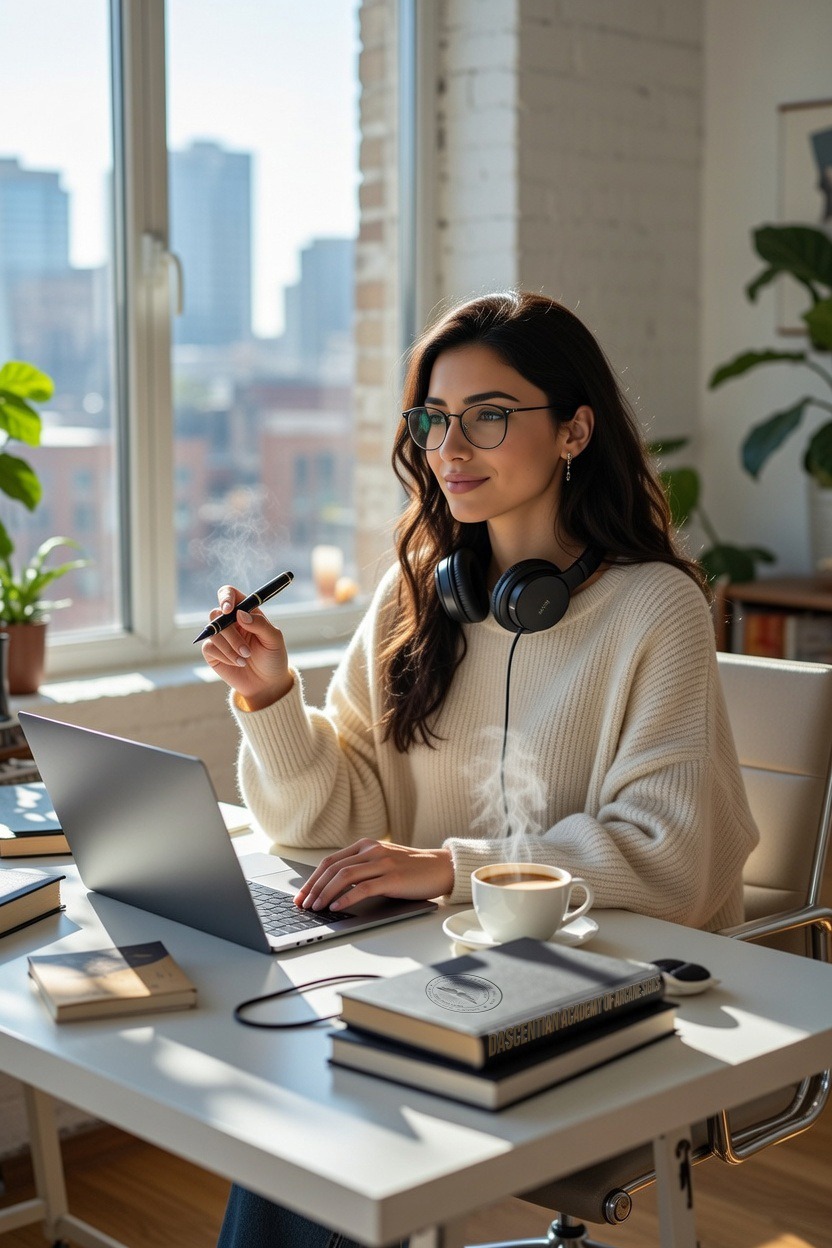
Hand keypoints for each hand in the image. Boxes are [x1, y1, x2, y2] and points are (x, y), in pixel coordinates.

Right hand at [200, 584, 293, 709]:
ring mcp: (220, 636)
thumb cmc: (273, 658)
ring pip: (212, 632)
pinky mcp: (212, 652)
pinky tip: (238, 663)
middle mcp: (230, 621)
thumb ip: (260, 624)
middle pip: (216, 614)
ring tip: (246, 659)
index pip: (229, 594)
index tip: (228, 610)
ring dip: (230, 647)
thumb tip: (240, 613)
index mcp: (246, 612)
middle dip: (231, 634)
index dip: (225, 598)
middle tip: (246, 650)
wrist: (266, 684)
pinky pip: (209, 647)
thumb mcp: (274, 639)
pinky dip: (225, 656)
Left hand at [295, 839, 454, 910]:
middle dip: (314, 888)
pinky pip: (364, 888)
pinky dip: (347, 898)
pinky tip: (337, 907)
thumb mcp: (382, 862)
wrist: (441, 868)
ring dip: (325, 893)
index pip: (330, 861)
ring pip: (344, 876)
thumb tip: (331, 889)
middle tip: (303, 904)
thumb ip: (361, 868)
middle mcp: (372, 850)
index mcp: (366, 845)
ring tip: (316, 908)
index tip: (301, 895)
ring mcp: (383, 863)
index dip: (312, 879)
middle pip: (333, 868)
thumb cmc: (411, 870)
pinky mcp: (393, 878)